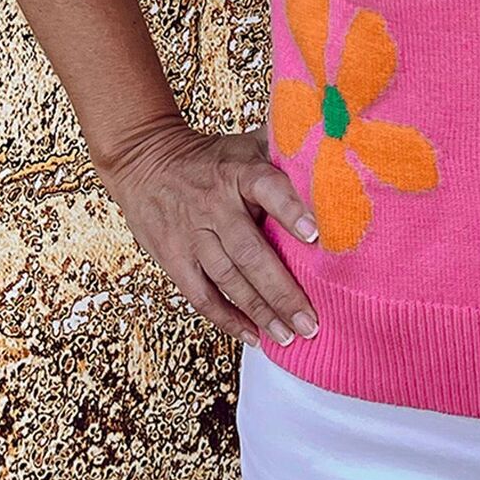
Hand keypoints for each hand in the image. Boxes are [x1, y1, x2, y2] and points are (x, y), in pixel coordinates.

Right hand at [93, 116, 321, 347]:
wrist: (145, 161)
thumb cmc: (212, 158)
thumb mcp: (246, 144)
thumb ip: (284, 149)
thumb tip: (334, 151)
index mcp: (240, 173)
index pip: (268, 188)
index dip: (290, 210)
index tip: (314, 234)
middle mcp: (216, 206)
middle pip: (250, 252)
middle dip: (282, 290)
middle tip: (310, 320)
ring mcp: (192, 235)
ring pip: (228, 279)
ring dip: (259, 311)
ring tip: (288, 335)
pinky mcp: (174, 257)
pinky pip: (200, 295)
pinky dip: (226, 318)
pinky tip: (252, 336)